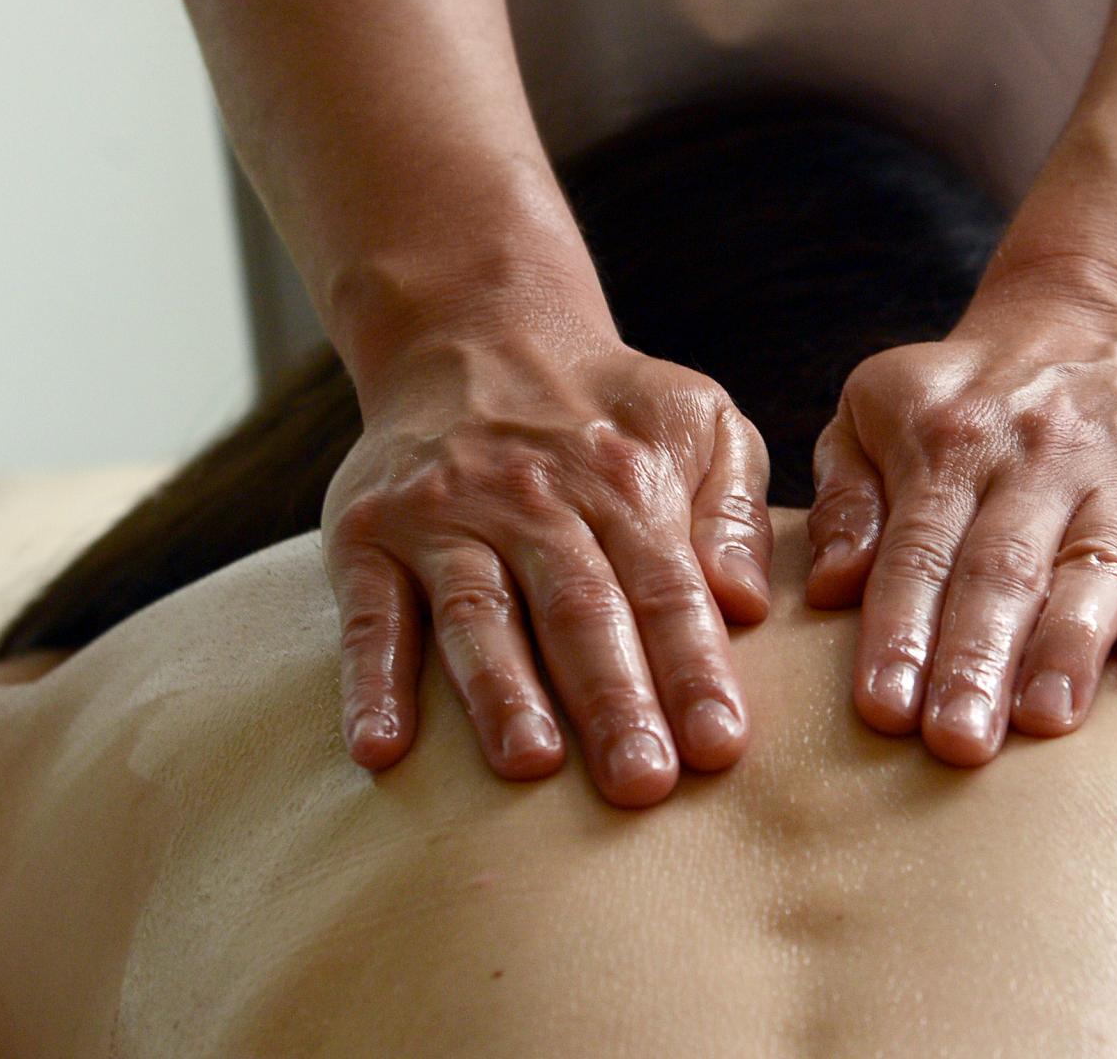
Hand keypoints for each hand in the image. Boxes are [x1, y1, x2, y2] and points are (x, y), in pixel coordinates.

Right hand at [321, 336, 772, 806]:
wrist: (474, 333)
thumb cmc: (610, 410)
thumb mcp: (701, 421)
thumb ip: (733, 510)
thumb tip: (747, 602)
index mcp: (625, 485)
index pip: (666, 589)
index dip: (694, 668)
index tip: (721, 746)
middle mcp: (534, 502)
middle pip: (578, 610)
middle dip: (613, 700)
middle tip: (641, 783)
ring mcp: (446, 519)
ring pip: (479, 613)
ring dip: (503, 693)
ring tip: (530, 765)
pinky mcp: (369, 535)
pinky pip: (369, 615)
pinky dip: (369, 683)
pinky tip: (380, 750)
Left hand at [807, 299, 1116, 765]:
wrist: (1103, 315)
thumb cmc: (969, 397)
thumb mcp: (877, 408)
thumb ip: (848, 497)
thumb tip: (831, 586)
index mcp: (949, 438)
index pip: (918, 550)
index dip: (900, 631)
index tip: (884, 709)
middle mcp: (1039, 448)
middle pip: (1002, 568)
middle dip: (977, 659)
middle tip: (958, 741)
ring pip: (1092, 566)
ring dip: (1067, 646)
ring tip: (1045, 719)